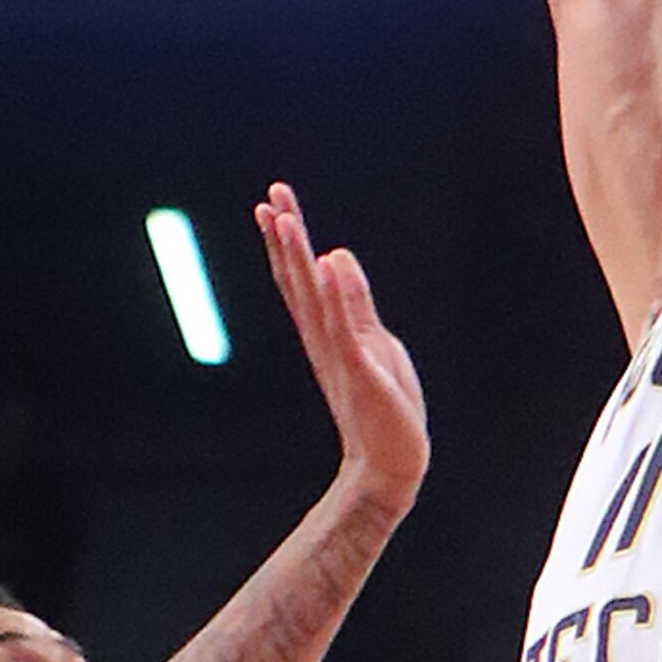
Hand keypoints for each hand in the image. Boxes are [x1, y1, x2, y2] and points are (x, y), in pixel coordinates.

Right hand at [255, 184, 429, 503]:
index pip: (300, 280)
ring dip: (298, 258)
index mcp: (326, 334)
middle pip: (298, 282)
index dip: (286, 243)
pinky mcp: (363, 373)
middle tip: (270, 196)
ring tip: (284, 218)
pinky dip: (339, 297)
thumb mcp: (373, 343)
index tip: (271, 204)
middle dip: (285, 239)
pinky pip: (347, 330)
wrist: (391, 464)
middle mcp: (325, 341)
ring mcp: (341, 356)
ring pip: (314, 300)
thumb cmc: (385, 405)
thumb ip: (355, 303)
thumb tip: (334, 255)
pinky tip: (329, 264)